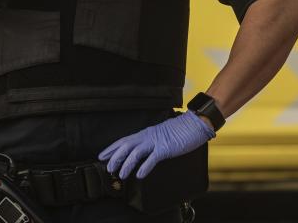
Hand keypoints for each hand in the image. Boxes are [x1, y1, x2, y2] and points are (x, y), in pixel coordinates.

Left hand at [98, 111, 214, 179]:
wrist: (195, 123)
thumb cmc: (180, 130)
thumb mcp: (161, 134)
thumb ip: (152, 141)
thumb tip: (144, 151)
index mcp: (146, 133)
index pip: (125, 140)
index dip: (112, 148)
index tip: (102, 155)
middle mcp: (148, 136)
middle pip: (126, 146)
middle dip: (115, 157)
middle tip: (108, 168)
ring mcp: (156, 142)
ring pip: (135, 153)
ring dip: (126, 164)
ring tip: (122, 175)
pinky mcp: (165, 148)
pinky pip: (152, 159)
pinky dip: (144, 167)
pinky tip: (140, 175)